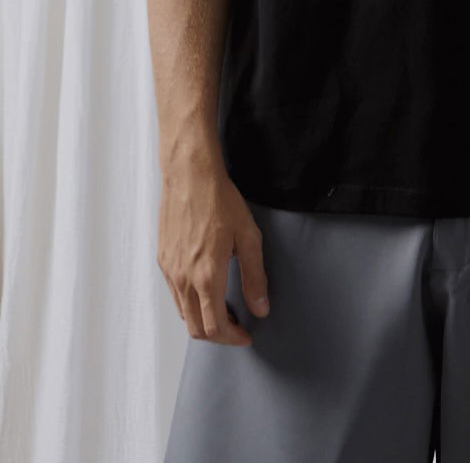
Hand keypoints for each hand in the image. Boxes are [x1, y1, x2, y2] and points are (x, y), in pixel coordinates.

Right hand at [157, 159, 269, 345]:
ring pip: (183, 314)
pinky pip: (174, 295)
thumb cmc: (220, 201)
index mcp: (207, 276)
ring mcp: (169, 270)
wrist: (190, 177)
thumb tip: (261, 308)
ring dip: (202, 321)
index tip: (245, 336)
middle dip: (218, 336)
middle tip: (237, 328)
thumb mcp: (249, 238)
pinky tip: (206, 290)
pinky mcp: (162, 260)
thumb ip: (255, 277)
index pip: (215, 326)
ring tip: (225, 310)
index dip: (232, 338)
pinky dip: (190, 304)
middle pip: (195, 328)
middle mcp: (183, 279)